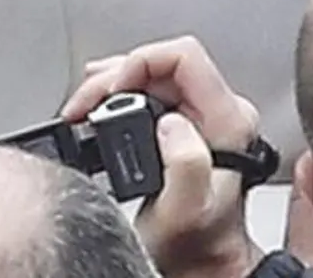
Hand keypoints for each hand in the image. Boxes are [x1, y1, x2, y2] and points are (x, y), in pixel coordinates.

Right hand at [66, 38, 262, 277]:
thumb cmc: (191, 243)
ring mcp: (204, 116)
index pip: (185, 56)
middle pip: (163, 62)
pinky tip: (97, 110)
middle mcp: (221, 111)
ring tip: (83, 109)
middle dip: (115, 76)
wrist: (198, 262)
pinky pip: (150, 89)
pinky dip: (117, 95)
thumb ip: (187, 164)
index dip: (141, 62)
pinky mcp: (186, 122)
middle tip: (83, 106)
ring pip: (153, 73)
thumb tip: (171, 122)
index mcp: (229, 121)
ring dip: (111, 85)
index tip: (110, 89)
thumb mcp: (184, 210)